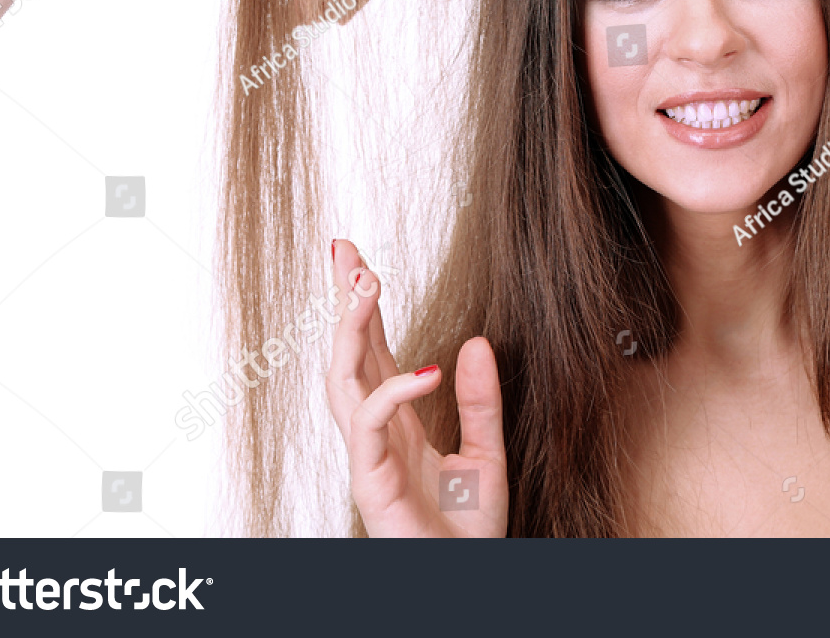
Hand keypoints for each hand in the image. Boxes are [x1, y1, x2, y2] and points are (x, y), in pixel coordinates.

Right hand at [326, 240, 506, 536]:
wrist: (466, 578)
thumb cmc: (469, 530)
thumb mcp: (487, 452)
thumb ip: (480, 400)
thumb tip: (476, 343)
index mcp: (397, 422)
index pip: (371, 350)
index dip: (360, 304)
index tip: (353, 256)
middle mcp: (375, 434)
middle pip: (346, 353)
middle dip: (342, 301)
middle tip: (344, 251)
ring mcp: (367, 457)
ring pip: (343, 381)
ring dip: (351, 330)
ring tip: (366, 284)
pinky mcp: (373, 482)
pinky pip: (370, 427)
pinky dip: (393, 392)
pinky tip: (423, 369)